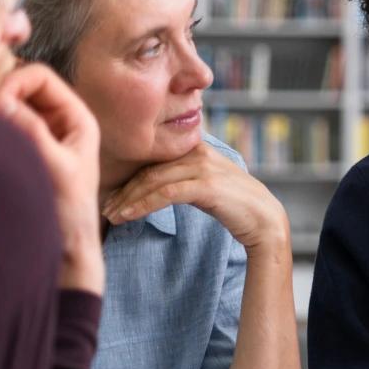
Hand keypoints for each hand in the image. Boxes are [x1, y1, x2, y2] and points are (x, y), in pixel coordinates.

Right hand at [0, 64, 102, 293]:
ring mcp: (43, 134)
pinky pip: (5, 125)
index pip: (40, 76)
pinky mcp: (28, 149)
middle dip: (1, 95)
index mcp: (78, 118)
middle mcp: (61, 121)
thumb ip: (31, 132)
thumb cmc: (70, 209)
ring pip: (11, 105)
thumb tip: (1, 100)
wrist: (68, 245)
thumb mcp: (54, 166)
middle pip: (23, 86)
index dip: (15, 82)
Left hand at [101, 141, 288, 253]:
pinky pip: (165, 194)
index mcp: (195, 148)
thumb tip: (152, 187)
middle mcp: (197, 152)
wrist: (265, 220)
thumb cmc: (235, 206)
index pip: (152, 161)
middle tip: (104, 209)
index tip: (111, 197)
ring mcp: (203, 167)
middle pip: (148, 170)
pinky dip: (142, 205)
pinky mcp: (206, 185)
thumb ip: (183, 178)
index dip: (128, 179)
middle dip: (122, 191)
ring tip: (111, 216)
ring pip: (152, 181)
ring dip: (127, 200)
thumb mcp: (206, 184)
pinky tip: (128, 217)